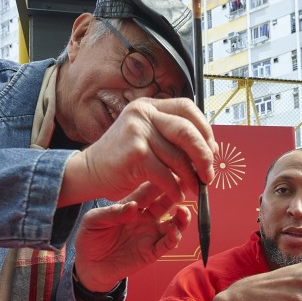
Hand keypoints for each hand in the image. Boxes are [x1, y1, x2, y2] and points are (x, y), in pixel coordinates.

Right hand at [59, 98, 216, 206]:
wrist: (90, 172)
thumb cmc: (123, 159)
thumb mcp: (147, 138)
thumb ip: (172, 138)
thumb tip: (210, 148)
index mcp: (149, 106)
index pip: (187, 108)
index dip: (205, 130)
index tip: (211, 150)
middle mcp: (143, 113)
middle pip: (187, 131)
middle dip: (204, 156)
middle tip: (209, 174)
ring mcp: (138, 132)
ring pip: (178, 157)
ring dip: (191, 177)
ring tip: (194, 188)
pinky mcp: (135, 153)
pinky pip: (166, 174)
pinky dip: (175, 188)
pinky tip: (177, 194)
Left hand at [73, 183, 190, 291]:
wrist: (88, 265)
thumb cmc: (89, 238)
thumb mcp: (93, 220)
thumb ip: (112, 212)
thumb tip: (133, 207)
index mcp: (132, 205)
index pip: (150, 189)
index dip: (161, 179)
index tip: (173, 169)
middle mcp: (145, 217)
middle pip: (166, 202)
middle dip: (178, 193)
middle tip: (189, 184)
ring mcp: (150, 234)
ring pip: (173, 223)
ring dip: (181, 217)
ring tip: (183, 211)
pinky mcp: (151, 252)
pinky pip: (166, 244)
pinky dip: (173, 237)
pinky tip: (173, 231)